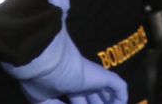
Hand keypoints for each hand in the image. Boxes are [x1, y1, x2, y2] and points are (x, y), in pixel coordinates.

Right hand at [3, 23, 127, 103]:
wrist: (47, 62)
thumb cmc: (40, 80)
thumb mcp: (41, 100)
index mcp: (65, 83)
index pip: (76, 98)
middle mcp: (80, 79)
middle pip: (92, 98)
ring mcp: (92, 77)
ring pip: (106, 94)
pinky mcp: (103, 76)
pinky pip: (119, 88)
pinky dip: (121, 99)